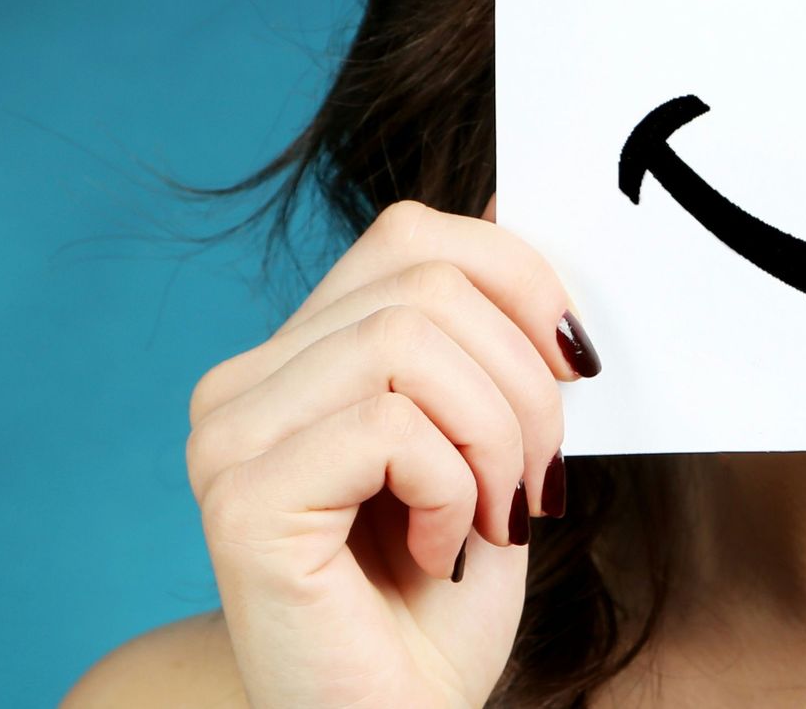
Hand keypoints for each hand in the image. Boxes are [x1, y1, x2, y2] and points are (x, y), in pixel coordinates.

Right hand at [185, 194, 599, 707]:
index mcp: (299, 353)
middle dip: (524, 377)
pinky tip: (442, 547)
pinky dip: (453, 486)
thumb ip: (482, 334)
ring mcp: (228, 439)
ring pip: (409, 342)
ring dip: (495, 435)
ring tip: (494, 513)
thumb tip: (520, 215)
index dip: (518, 275)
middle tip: (542, 474)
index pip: (413, 232)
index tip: (577, 361)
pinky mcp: (243, 500)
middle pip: (423, 281)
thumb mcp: (487, 435)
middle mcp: (243, 383)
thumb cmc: (445, 591)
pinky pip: (389, 426)